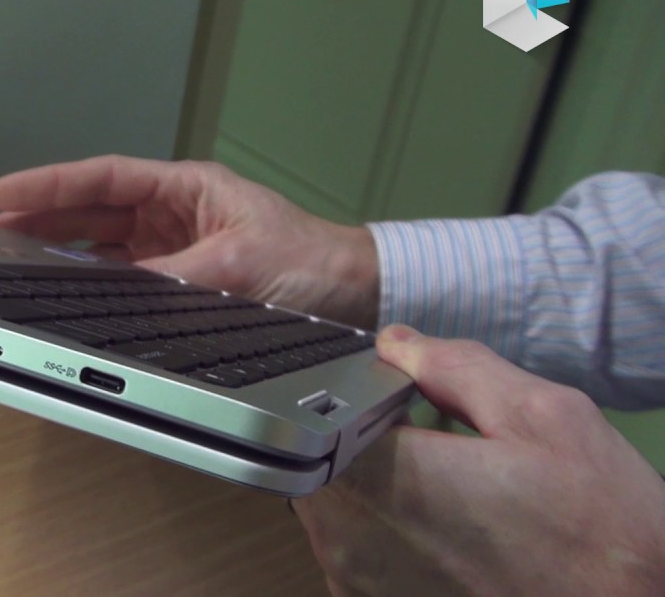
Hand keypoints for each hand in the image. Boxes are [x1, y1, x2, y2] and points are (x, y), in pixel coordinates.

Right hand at [0, 155, 379, 327]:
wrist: (352, 293)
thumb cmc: (309, 260)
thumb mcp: (241, 262)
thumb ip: (178, 277)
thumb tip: (124, 290)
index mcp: (185, 187)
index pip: (105, 179)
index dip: (53, 183)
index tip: (6, 190)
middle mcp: (172, 213)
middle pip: (92, 210)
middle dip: (42, 215)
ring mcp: (171, 249)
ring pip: (101, 245)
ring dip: (59, 250)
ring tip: (11, 256)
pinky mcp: (178, 282)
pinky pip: (122, 279)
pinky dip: (90, 284)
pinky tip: (61, 291)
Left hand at [293, 325, 664, 596]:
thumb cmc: (601, 529)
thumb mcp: (545, 417)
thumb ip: (455, 367)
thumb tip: (396, 343)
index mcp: (385, 479)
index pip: (316, 410)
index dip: (350, 393)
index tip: (390, 394)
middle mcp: (352, 539)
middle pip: (316, 456)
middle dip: (357, 437)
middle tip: (427, 439)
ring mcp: (356, 582)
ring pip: (331, 503)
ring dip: (370, 484)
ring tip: (444, 486)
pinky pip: (352, 548)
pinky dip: (383, 530)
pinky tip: (445, 528)